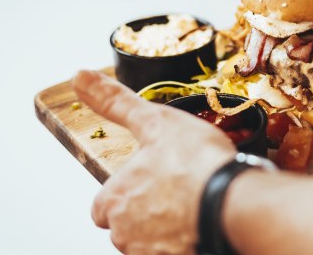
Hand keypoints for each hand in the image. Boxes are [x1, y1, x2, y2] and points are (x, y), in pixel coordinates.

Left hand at [72, 70, 235, 253]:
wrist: (232, 201)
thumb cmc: (196, 163)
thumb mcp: (154, 121)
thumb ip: (115, 102)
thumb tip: (80, 76)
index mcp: (113, 198)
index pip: (103, 205)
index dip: (127, 191)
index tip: (151, 180)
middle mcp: (124, 232)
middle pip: (127, 226)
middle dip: (148, 213)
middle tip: (179, 192)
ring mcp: (149, 252)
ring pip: (149, 242)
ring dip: (167, 228)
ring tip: (195, 206)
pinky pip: (174, 251)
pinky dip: (185, 241)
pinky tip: (203, 223)